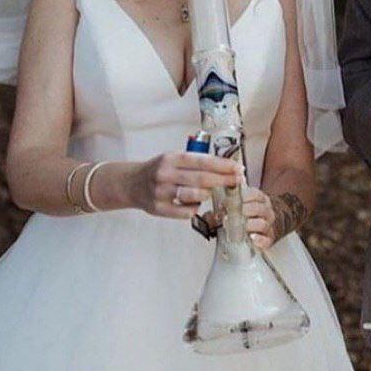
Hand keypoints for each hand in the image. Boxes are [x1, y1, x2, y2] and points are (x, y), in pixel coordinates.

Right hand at [129, 151, 243, 217]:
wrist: (132, 184)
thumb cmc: (160, 170)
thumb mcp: (173, 158)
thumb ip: (194, 162)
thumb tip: (226, 167)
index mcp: (171, 158)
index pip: (202, 160)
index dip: (223, 165)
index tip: (238, 167)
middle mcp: (165, 174)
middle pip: (202, 178)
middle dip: (224, 180)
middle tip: (238, 180)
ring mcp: (161, 192)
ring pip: (195, 196)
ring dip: (208, 194)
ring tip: (212, 192)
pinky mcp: (159, 209)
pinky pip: (186, 212)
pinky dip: (195, 208)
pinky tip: (196, 203)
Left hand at [239, 189, 308, 249]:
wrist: (266, 226)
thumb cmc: (251, 215)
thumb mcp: (246, 204)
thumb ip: (235, 202)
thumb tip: (223, 203)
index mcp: (262, 201)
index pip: (256, 195)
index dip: (245, 196)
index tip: (234, 199)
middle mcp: (267, 212)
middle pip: (260, 209)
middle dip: (246, 210)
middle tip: (236, 212)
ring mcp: (269, 226)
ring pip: (262, 224)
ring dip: (250, 225)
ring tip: (240, 226)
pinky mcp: (268, 240)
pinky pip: (266, 240)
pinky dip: (259, 239)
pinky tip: (252, 237)